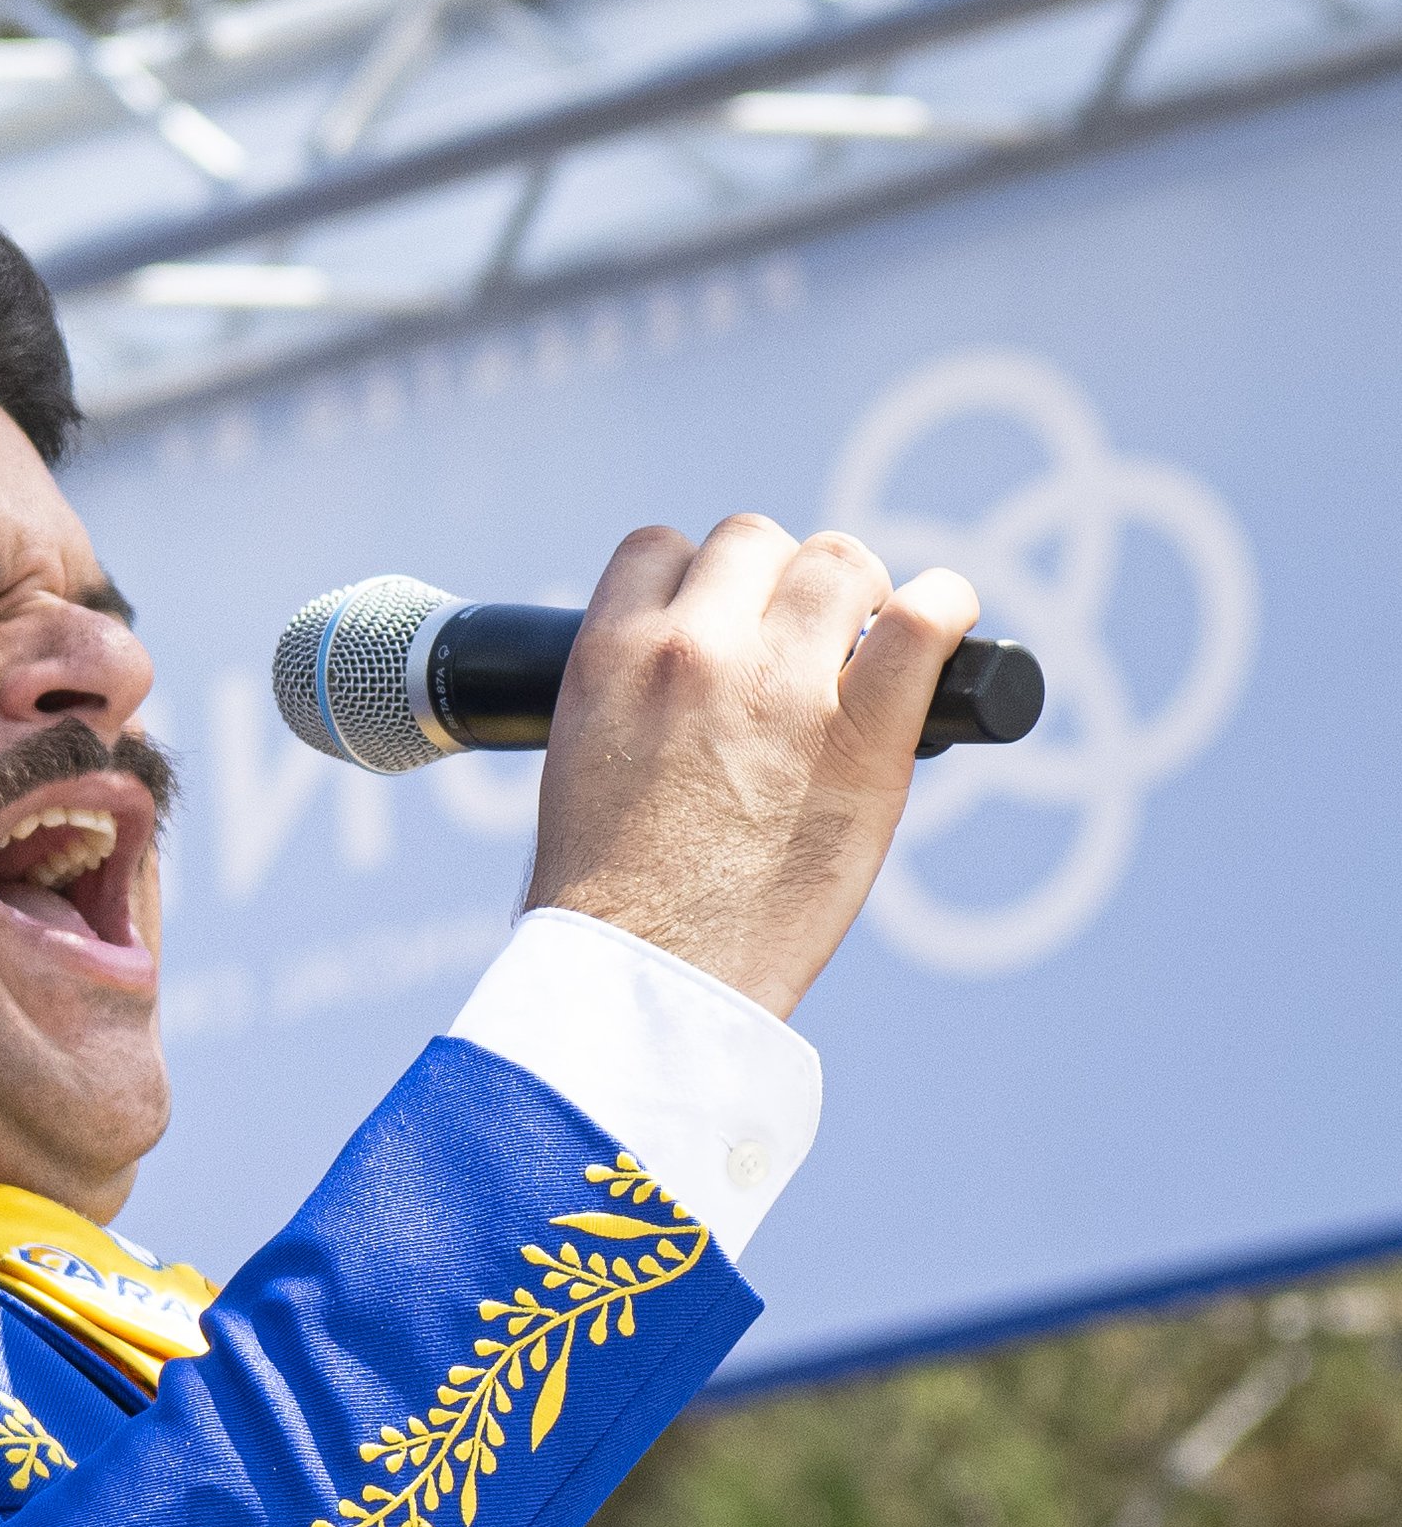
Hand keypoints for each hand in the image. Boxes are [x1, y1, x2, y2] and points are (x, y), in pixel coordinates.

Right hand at [527, 515, 979, 1019]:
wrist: (644, 984)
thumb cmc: (607, 907)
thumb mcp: (578, 767)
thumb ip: (628, 702)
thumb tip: (674, 692)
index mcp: (610, 655)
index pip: (661, 550)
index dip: (699, 587)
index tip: (721, 631)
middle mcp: (693, 650)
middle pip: (754, 542)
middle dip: (776, 589)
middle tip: (797, 654)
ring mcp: (781, 688)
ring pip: (838, 564)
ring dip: (854, 599)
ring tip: (860, 657)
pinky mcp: (863, 737)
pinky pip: (926, 621)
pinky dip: (947, 609)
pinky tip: (948, 631)